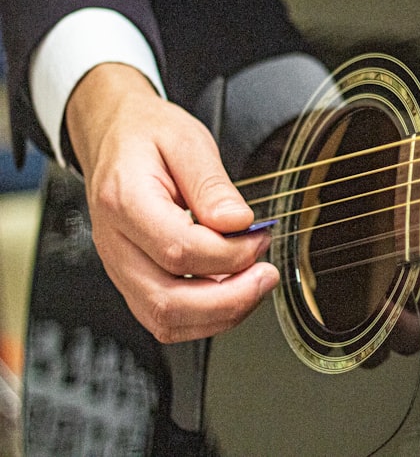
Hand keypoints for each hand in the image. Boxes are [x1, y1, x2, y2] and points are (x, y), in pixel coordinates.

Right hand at [66, 63, 279, 342]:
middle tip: (266, 275)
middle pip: (168, 301)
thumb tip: (238, 223)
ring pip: (165, 320)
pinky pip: (165, 318)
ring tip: (256, 284)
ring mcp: (120, 268)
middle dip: (230, 299)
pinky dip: (205, 316)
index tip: (260, 238)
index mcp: (124, 202)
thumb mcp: (187, 141)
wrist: (115, 136)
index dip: (229, 254)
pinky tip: (233, 291)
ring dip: (220, 314)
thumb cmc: (148, 136)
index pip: (178, 249)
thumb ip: (212, 185)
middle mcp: (115, 244)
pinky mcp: (133, 280)